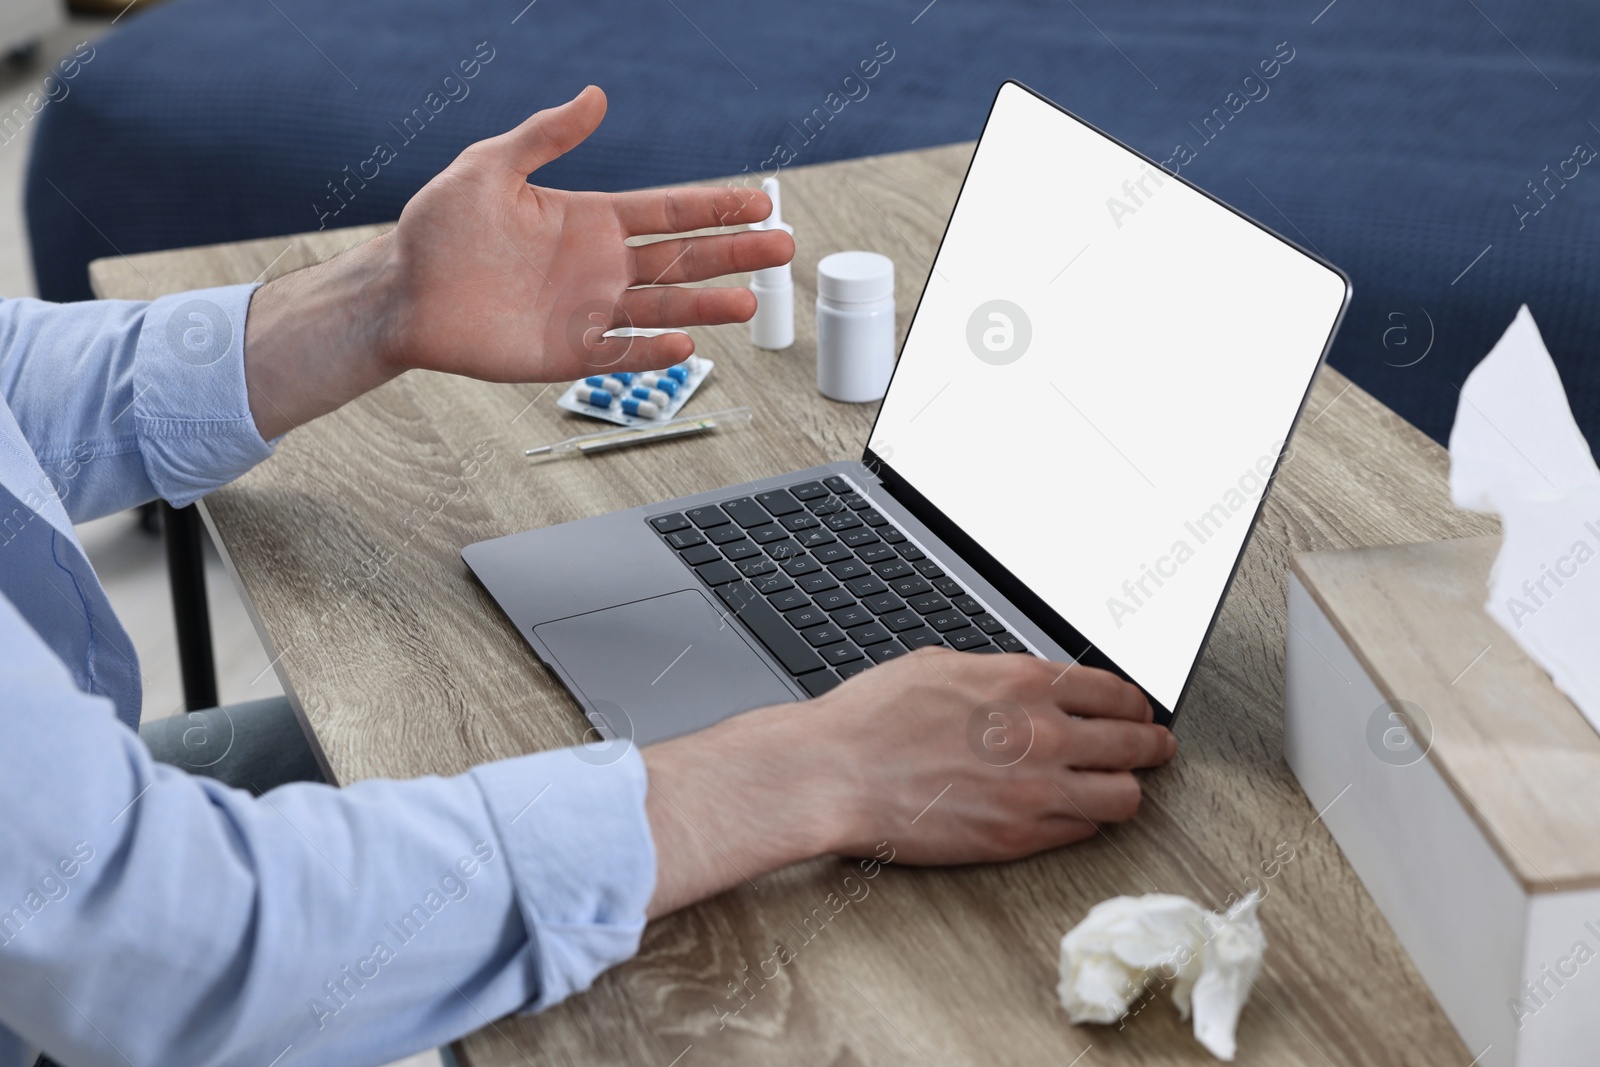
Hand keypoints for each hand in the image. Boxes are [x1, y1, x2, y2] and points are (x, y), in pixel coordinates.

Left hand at [378, 84, 792, 380]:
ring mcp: (589, 311)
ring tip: (751, 301)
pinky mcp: (569, 353)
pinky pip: (622, 354)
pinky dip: (653, 351)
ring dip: (708, 304)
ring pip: (665, 308)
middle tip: (782, 247)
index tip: (759, 202)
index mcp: (590, 220)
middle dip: (733, 253)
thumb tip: (596, 98)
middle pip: (682, 259)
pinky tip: (686, 345)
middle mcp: (600, 266)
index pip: (667, 211)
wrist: (402, 293)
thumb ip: (545, 136)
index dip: (714, 207)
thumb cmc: (438, 228)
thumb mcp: (489, 167)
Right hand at [641, 649, 1174, 916]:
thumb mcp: (944, 665)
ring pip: (1124, 797)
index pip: (1117, 693)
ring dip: (1125, 789)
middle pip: (1135, 744)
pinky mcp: (1018, 838)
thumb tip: (1035, 683)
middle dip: (1151, 746)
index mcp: (1026, 683)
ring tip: (1122, 788)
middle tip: (1155, 750)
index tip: (1138, 712)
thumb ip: (1004, 676)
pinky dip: (1085, 822)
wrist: (834, 773)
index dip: (1136, 705)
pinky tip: (1074, 814)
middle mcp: (1044, 735)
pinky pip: (1083, 833)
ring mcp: (1036, 791)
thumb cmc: (873, 717)